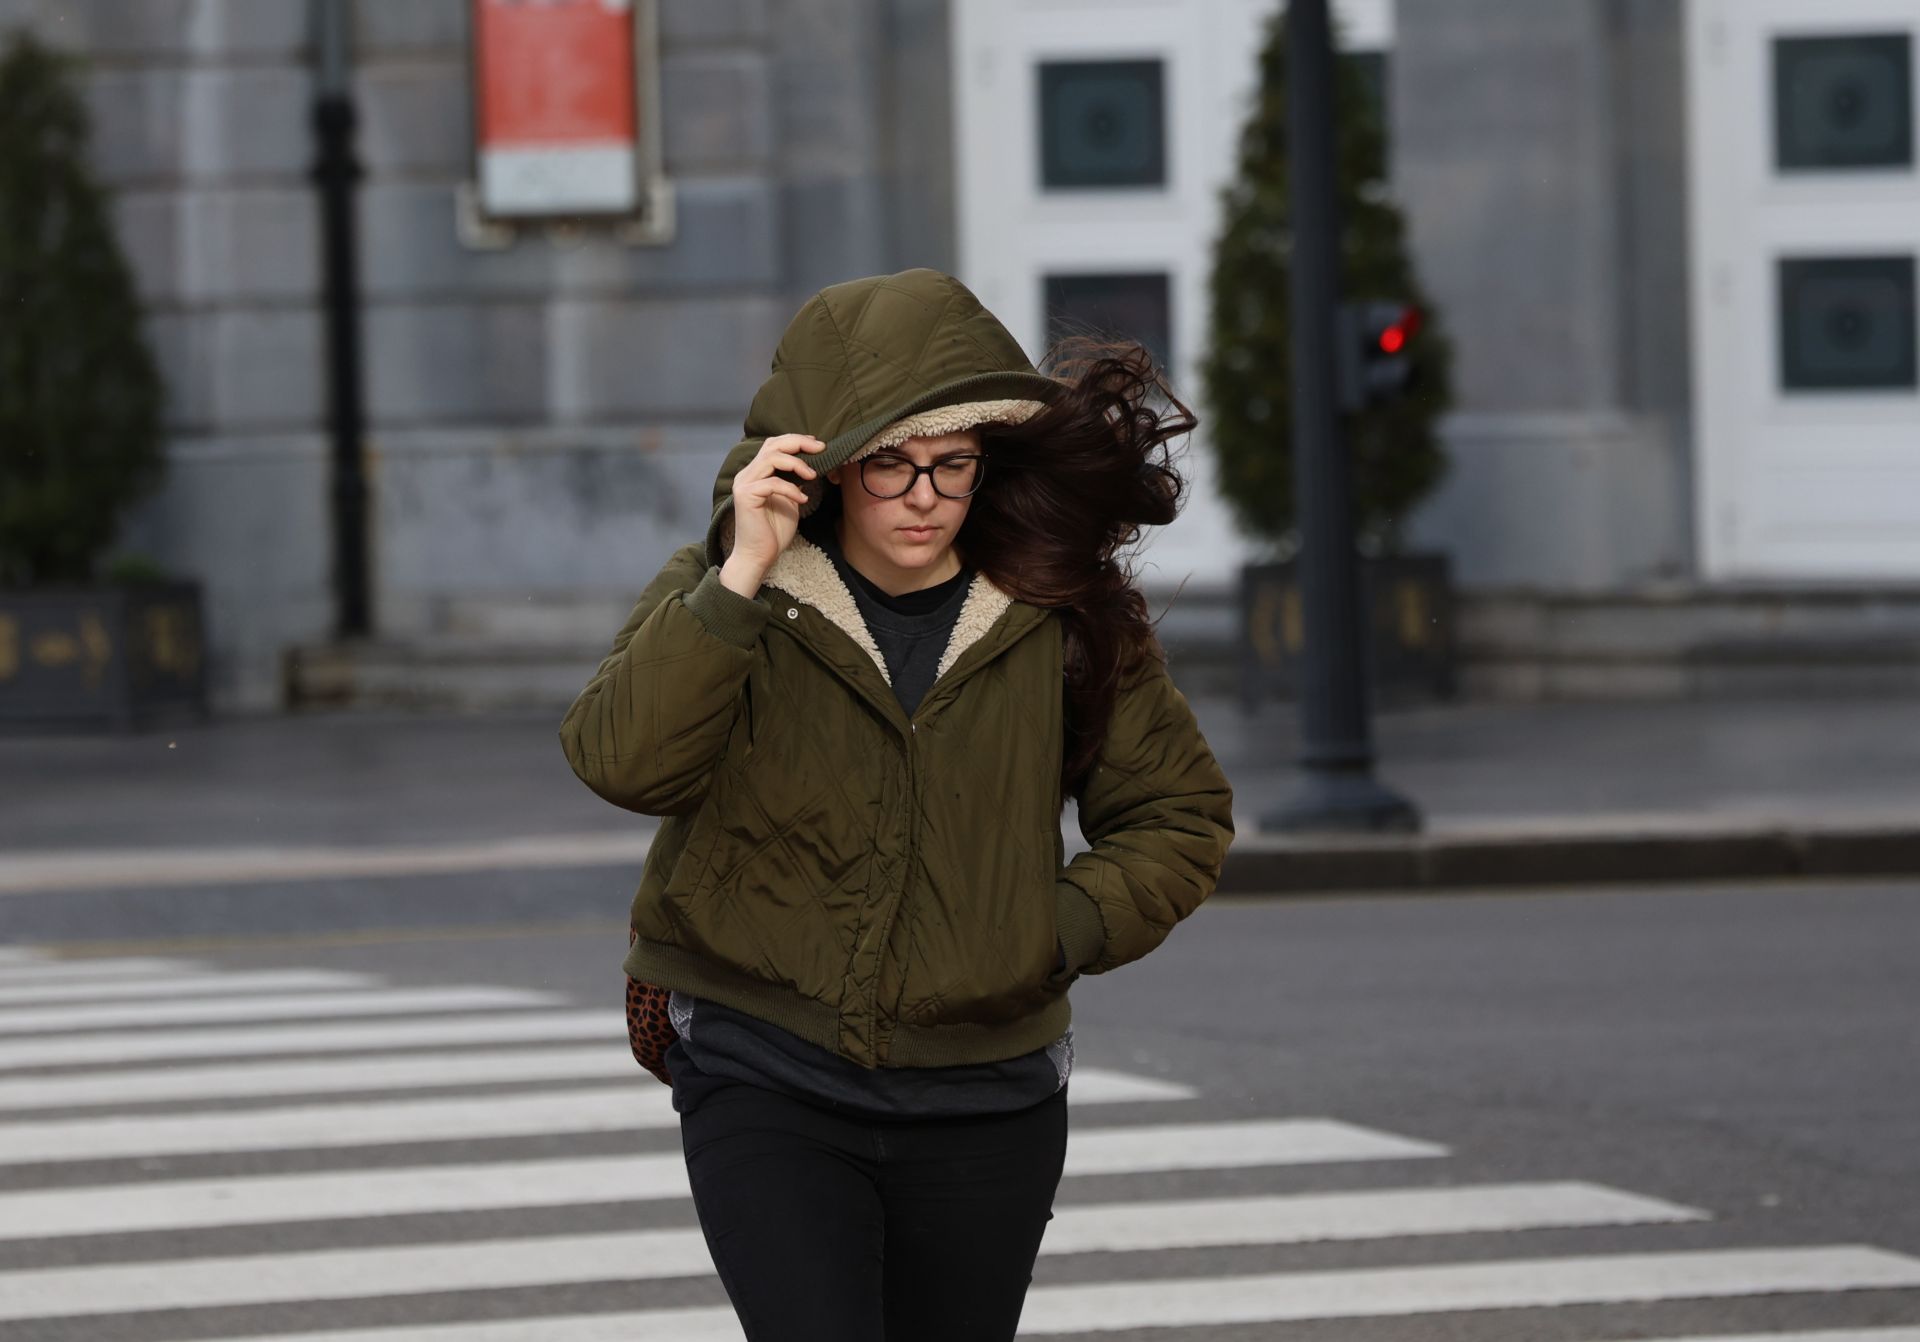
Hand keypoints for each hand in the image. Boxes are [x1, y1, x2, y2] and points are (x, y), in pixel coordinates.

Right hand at [727, 433, 826, 581]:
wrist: (759, 556)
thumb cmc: (773, 531)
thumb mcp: (790, 500)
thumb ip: (794, 482)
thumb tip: (811, 467)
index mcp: (756, 473)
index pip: (773, 446)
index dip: (795, 440)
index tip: (817, 444)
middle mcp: (747, 474)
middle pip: (772, 445)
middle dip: (798, 443)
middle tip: (820, 448)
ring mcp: (744, 484)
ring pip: (771, 458)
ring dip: (796, 463)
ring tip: (812, 475)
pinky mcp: (746, 496)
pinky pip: (772, 484)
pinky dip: (790, 489)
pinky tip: (802, 499)